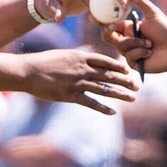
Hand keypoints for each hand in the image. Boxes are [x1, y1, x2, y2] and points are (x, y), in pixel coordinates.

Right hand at [18, 46, 139, 114]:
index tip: (128, 70)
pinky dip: (103, 108)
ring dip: (120, 94)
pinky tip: (112, 112)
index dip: (118, 66)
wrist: (28, 71)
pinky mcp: (71, 96)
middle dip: (125, 80)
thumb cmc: (43, 62)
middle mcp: (83, 69)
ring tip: (132, 98)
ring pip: (105, 89)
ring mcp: (78, 83)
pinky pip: (91, 103)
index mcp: (81, 57)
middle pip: (109, 75)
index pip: (105, 61)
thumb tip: (86, 57)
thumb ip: (77, 58)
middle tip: (137, 85)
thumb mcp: (63, 54)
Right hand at [103, 0, 166, 73]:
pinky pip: (129, 56)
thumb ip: (139, 1)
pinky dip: (140, 52)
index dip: (100, 21)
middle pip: (108, 36)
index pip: (111, 23)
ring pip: (120, 45)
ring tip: (150, 43)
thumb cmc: (166, 30)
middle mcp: (126, 39)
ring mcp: (129, 52)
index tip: (92, 15)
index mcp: (128, 27)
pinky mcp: (133, 63)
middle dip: (109, 32)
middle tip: (112, 29)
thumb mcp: (152, 13)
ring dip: (136, 43)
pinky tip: (150, 52)